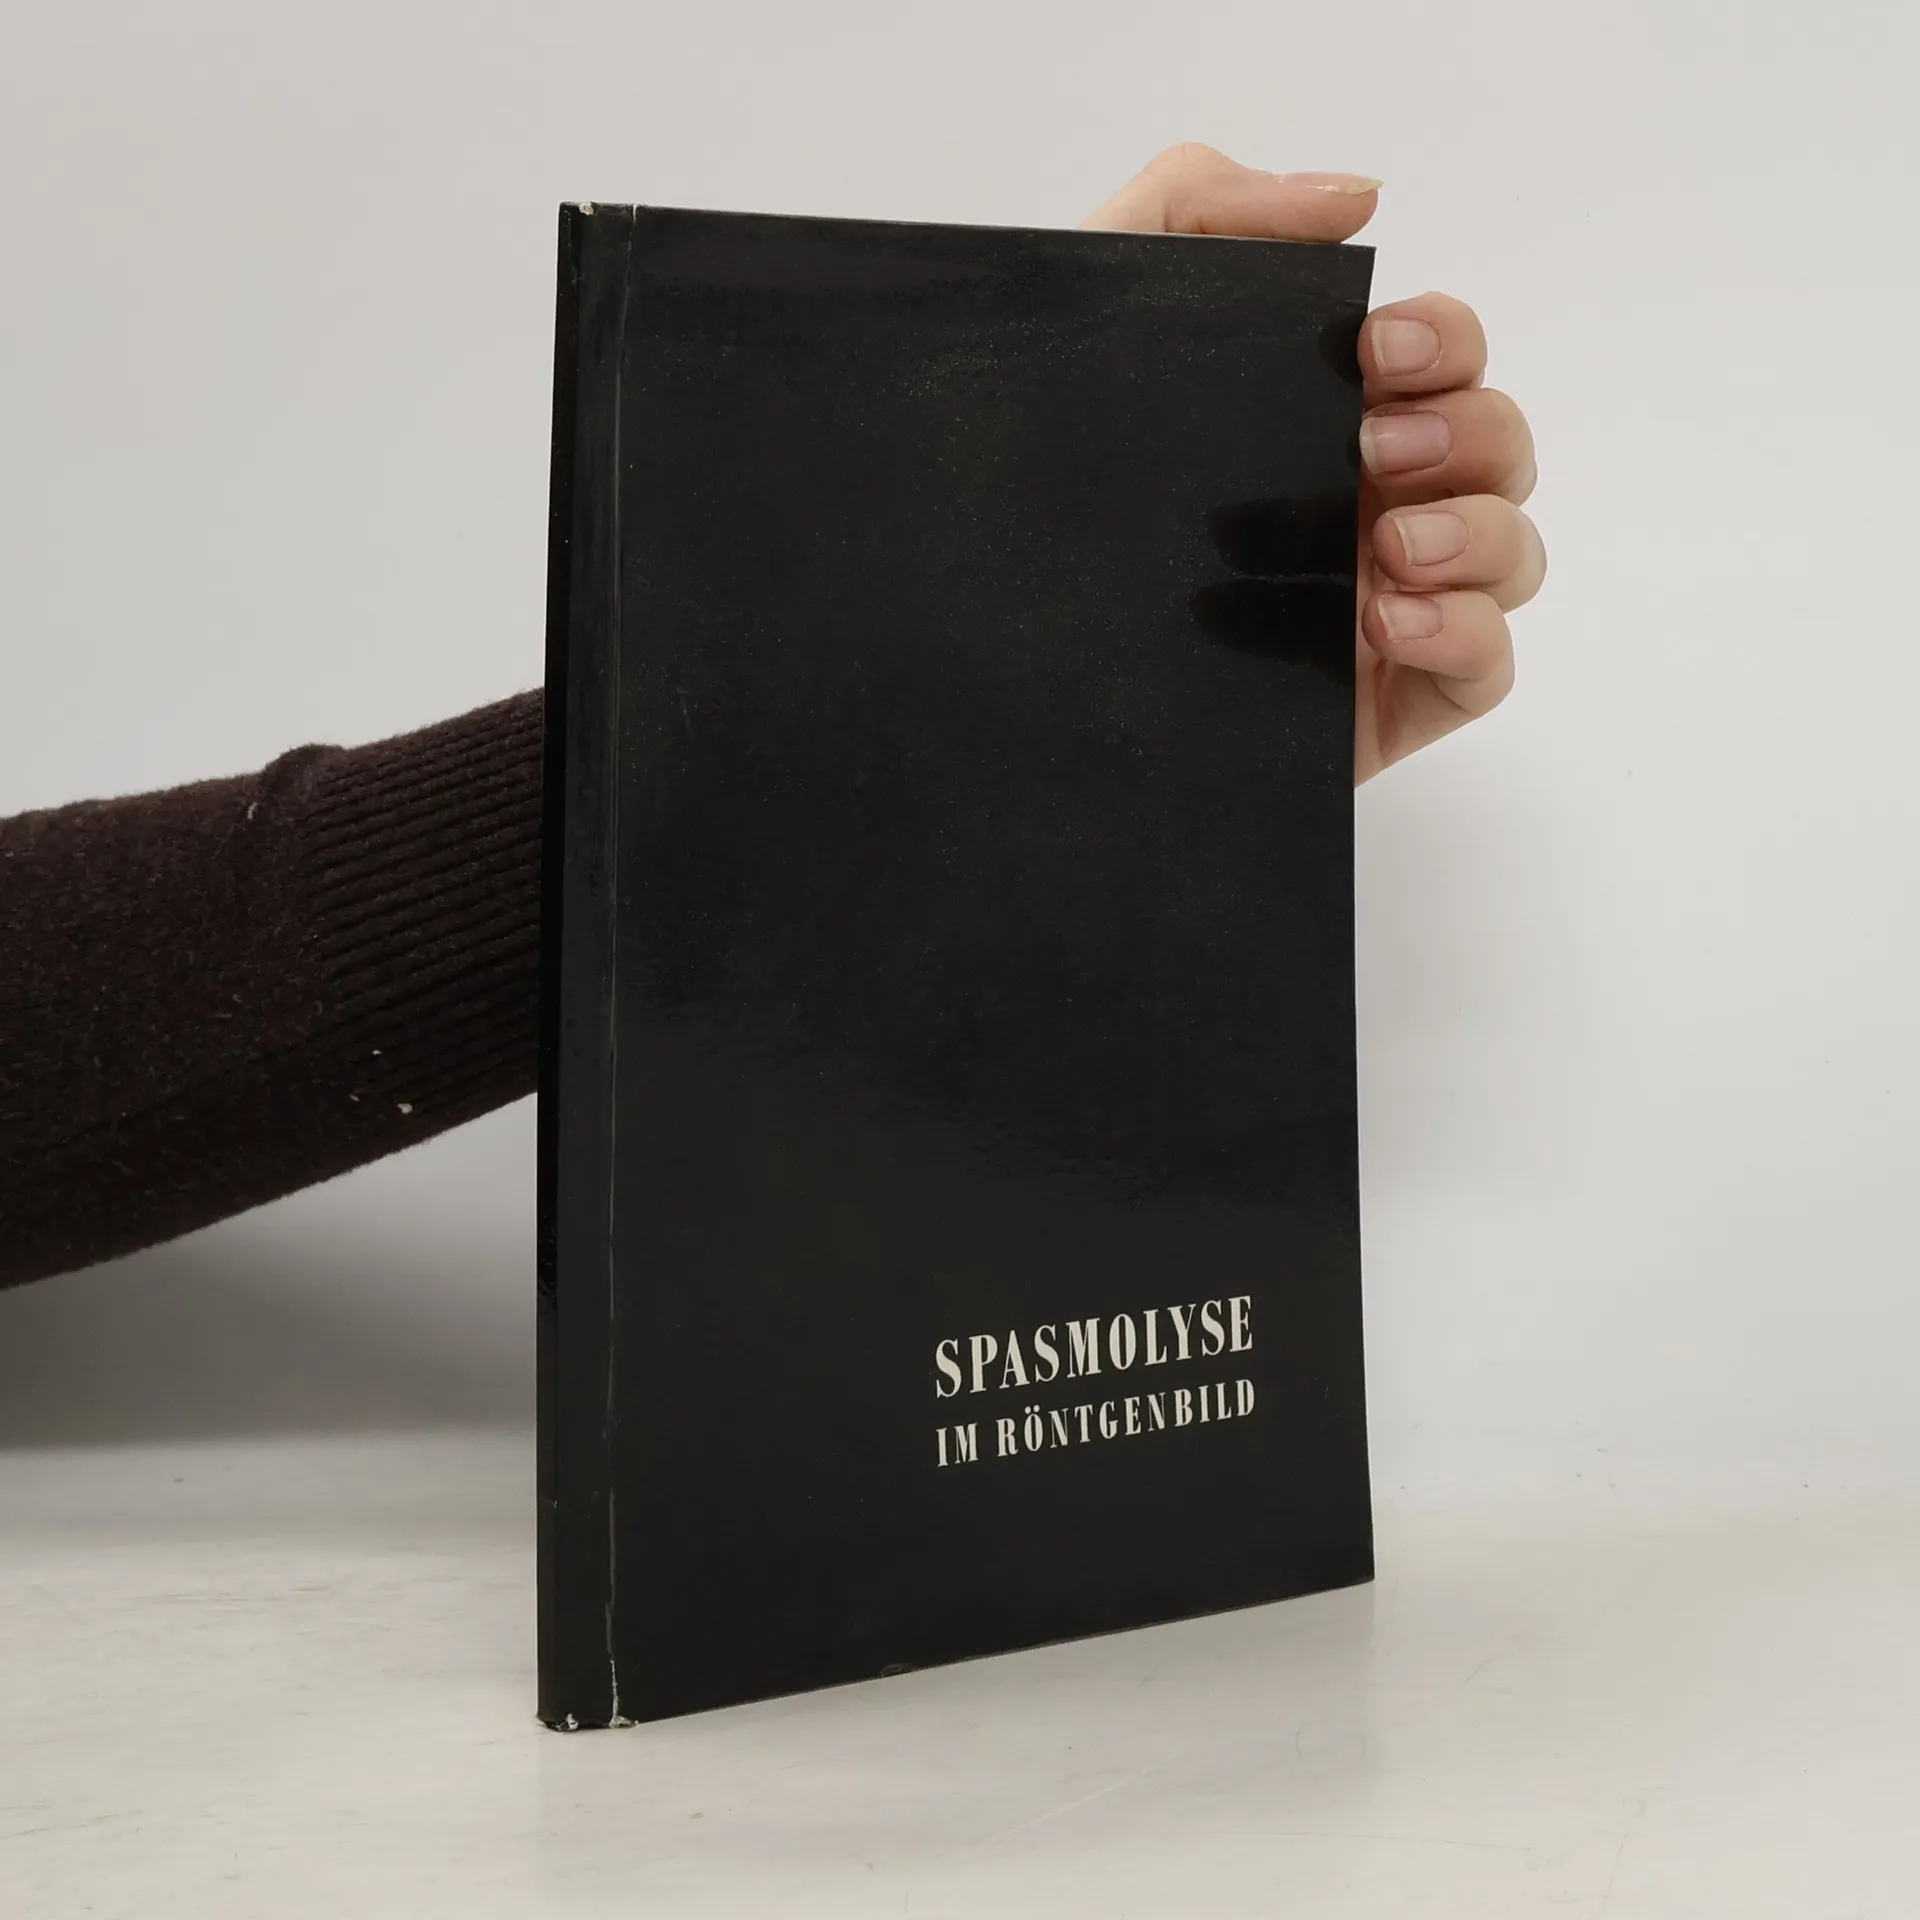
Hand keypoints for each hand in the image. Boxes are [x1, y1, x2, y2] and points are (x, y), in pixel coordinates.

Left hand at [1082, 144, 1545, 782]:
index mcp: (1310, 419)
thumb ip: (1199, 205)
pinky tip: (1388, 620)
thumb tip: (1356, 197)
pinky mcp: (1375, 702)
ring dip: (1478, 533)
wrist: (979, 653)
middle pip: (1494, 446)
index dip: (1442, 338)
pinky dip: (1468, 632)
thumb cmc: (1023, 480)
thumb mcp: (1090, 302)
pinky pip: (1486, 666)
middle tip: (1375, 447)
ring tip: (1386, 546)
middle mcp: (1354, 505)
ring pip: (1511, 552)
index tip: (1374, 348)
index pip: (1439, 356)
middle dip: (1465, 431)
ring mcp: (1374, 606)